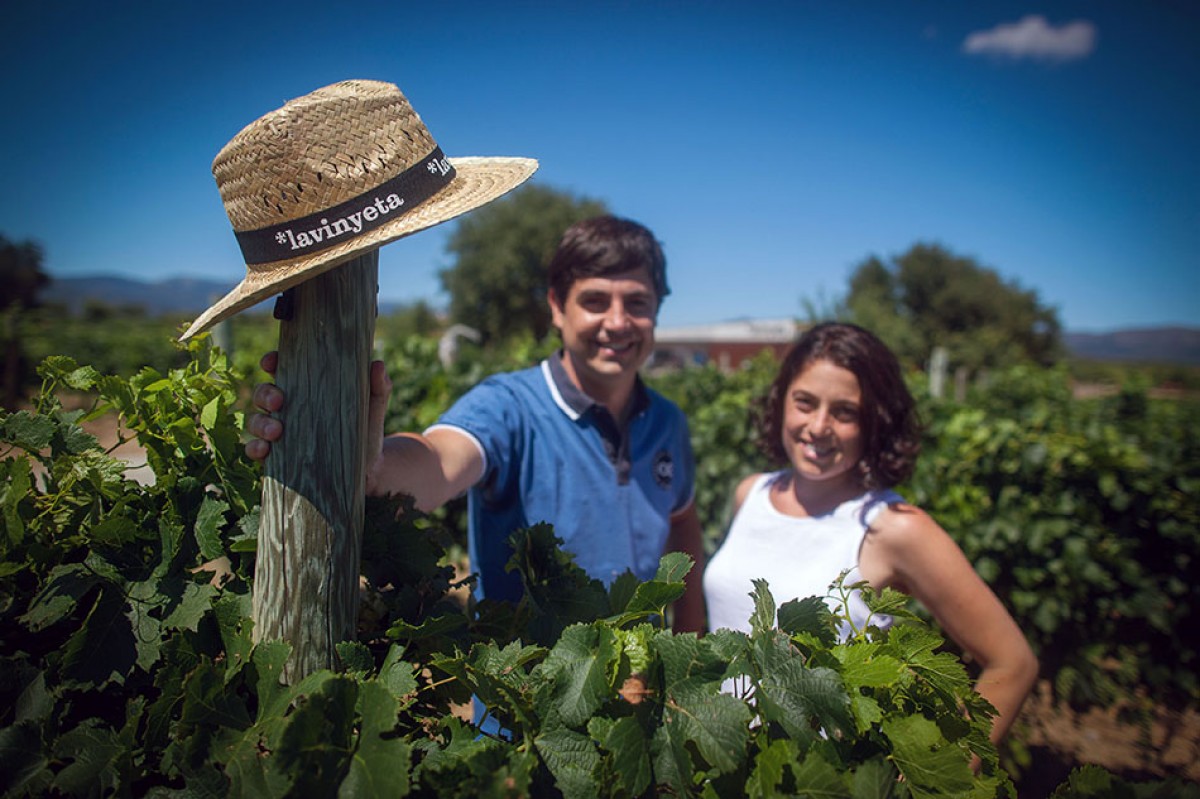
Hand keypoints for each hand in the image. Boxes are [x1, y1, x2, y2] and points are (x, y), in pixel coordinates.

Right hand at [243, 352, 392, 475]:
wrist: (369, 470)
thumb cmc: (366, 431)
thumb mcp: (373, 408)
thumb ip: (377, 387)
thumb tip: (378, 365)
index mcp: (307, 388)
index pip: (282, 368)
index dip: (271, 361)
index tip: (272, 362)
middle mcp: (288, 407)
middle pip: (263, 392)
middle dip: (265, 394)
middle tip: (279, 401)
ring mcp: (280, 431)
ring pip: (256, 420)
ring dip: (260, 424)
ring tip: (276, 431)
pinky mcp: (278, 456)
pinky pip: (256, 449)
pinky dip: (254, 449)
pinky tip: (264, 450)